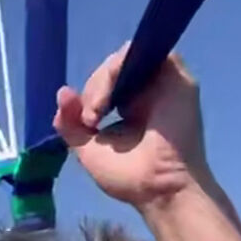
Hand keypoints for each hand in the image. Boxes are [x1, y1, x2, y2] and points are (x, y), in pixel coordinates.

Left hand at [53, 44, 210, 209]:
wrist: (158, 189)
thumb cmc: (127, 177)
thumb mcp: (87, 150)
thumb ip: (71, 124)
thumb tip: (62, 92)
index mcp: (131, 108)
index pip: (106, 84)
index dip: (89, 95)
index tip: (84, 122)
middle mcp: (149, 93)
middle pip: (114, 69)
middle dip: (93, 88)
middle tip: (90, 118)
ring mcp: (164, 84)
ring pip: (127, 58)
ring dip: (103, 79)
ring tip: (97, 111)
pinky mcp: (178, 79)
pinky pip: (149, 51)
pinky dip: (123, 66)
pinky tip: (111, 96)